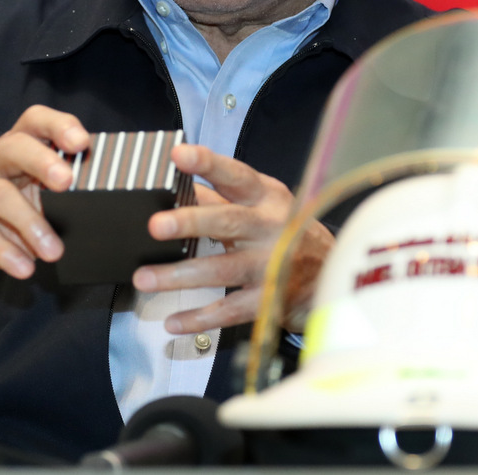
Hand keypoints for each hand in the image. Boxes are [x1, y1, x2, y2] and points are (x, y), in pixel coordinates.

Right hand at [0, 105, 88, 304]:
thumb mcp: (25, 200)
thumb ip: (54, 198)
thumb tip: (100, 210)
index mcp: (13, 149)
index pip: (34, 122)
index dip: (58, 125)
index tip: (81, 141)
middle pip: (14, 146)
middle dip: (42, 160)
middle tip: (66, 181)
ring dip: (29, 223)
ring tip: (53, 251)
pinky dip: (3, 250)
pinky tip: (23, 266)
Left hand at [131, 143, 332, 333]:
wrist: (331, 272)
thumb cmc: (287, 230)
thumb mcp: (261, 205)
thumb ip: (220, 196)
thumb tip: (175, 186)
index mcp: (266, 197)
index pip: (236, 175)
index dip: (208, 164)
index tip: (180, 155)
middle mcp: (271, 227)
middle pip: (228, 222)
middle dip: (190, 222)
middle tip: (156, 225)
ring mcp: (272, 265)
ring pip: (223, 270)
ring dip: (181, 275)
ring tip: (145, 279)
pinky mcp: (269, 299)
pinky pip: (230, 310)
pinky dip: (200, 318)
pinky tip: (172, 321)